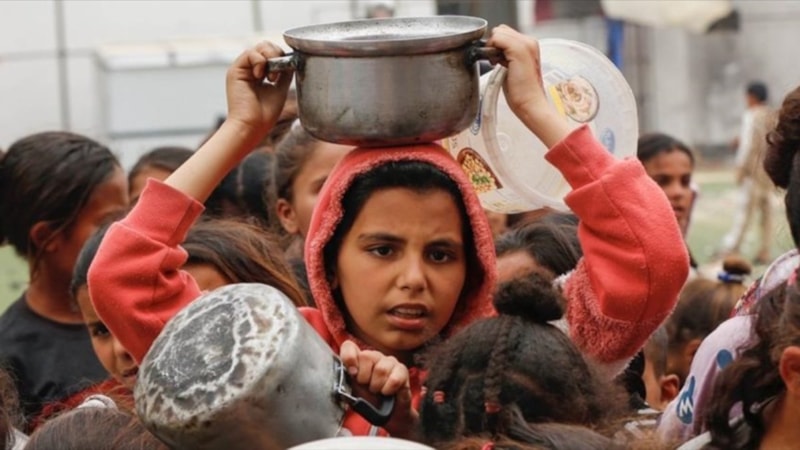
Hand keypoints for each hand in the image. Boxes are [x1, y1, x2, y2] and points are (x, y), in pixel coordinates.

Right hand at [225, 41, 292, 141]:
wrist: (251, 126)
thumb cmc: (264, 114)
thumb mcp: (280, 89)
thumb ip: (284, 73)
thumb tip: (291, 59)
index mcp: (259, 74)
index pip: (272, 54)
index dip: (282, 57)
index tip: (287, 71)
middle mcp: (250, 69)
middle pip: (266, 46)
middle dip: (277, 54)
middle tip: (277, 75)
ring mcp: (242, 69)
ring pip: (259, 47)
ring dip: (270, 58)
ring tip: (271, 77)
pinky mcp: (235, 70)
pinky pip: (250, 53)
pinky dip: (260, 61)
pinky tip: (261, 76)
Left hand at [339, 340, 418, 438]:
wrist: (389, 415)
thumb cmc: (370, 402)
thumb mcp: (353, 392)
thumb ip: (346, 380)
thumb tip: (342, 373)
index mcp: (358, 360)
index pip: (349, 347)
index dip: (348, 358)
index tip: (352, 373)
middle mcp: (374, 357)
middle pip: (366, 356)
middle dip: (364, 377)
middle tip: (367, 387)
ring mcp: (389, 361)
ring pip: (381, 369)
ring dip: (377, 386)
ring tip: (378, 391)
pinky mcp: (402, 370)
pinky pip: (394, 379)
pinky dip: (388, 390)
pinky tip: (388, 392)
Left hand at [486, 25, 570, 147]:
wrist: (531, 104)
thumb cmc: (521, 92)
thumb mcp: (513, 69)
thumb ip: (506, 56)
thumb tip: (493, 51)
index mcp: (530, 45)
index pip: (506, 33)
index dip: (497, 45)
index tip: (498, 61)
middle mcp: (530, 41)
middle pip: (501, 30)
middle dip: (494, 44)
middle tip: (497, 62)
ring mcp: (525, 44)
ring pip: (498, 33)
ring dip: (492, 47)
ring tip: (498, 64)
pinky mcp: (518, 50)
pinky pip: (497, 38)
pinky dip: (491, 49)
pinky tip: (496, 64)